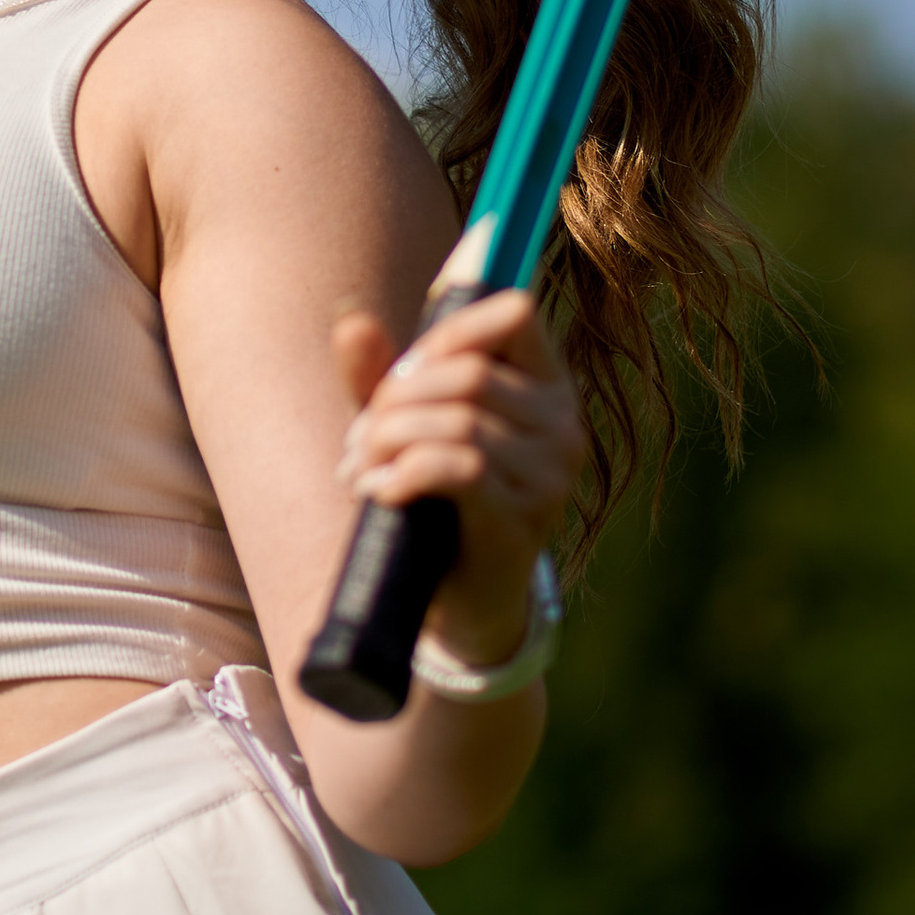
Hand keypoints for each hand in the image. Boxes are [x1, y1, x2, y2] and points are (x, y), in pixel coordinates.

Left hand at [330, 290, 583, 674]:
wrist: (463, 601)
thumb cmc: (439, 500)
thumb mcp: (406, 428)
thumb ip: (381, 377)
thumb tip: (351, 323)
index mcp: (547, 387)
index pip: (517, 313)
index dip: (448, 329)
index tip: (401, 373)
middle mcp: (563, 425)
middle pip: (468, 372)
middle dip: (395, 398)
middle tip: (360, 438)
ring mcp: (550, 475)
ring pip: (458, 422)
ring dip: (389, 440)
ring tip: (360, 468)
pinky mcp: (523, 520)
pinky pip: (459, 470)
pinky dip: (404, 473)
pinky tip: (378, 490)